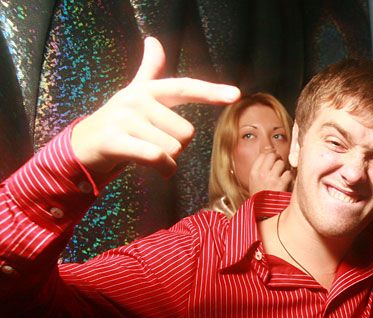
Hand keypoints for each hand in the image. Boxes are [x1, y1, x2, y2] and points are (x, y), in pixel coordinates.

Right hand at [71, 37, 239, 177]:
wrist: (83, 145)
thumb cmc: (118, 121)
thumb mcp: (135, 94)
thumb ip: (149, 70)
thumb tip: (153, 41)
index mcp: (149, 90)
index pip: (185, 87)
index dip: (211, 91)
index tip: (236, 94)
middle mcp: (138, 100)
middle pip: (186, 133)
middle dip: (177, 147)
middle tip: (155, 144)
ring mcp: (125, 119)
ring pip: (173, 148)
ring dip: (168, 161)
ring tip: (147, 155)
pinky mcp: (115, 140)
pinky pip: (157, 157)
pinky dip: (163, 169)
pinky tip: (157, 169)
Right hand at [247, 148, 293, 194]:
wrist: (264, 212)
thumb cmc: (260, 196)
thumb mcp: (254, 181)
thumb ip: (260, 167)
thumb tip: (270, 151)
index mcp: (253, 172)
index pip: (263, 154)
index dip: (270, 154)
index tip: (274, 157)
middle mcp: (261, 174)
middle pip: (273, 155)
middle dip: (278, 158)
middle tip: (280, 164)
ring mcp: (271, 179)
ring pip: (281, 163)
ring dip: (284, 167)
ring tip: (282, 174)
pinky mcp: (281, 185)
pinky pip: (288, 173)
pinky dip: (289, 177)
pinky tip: (286, 182)